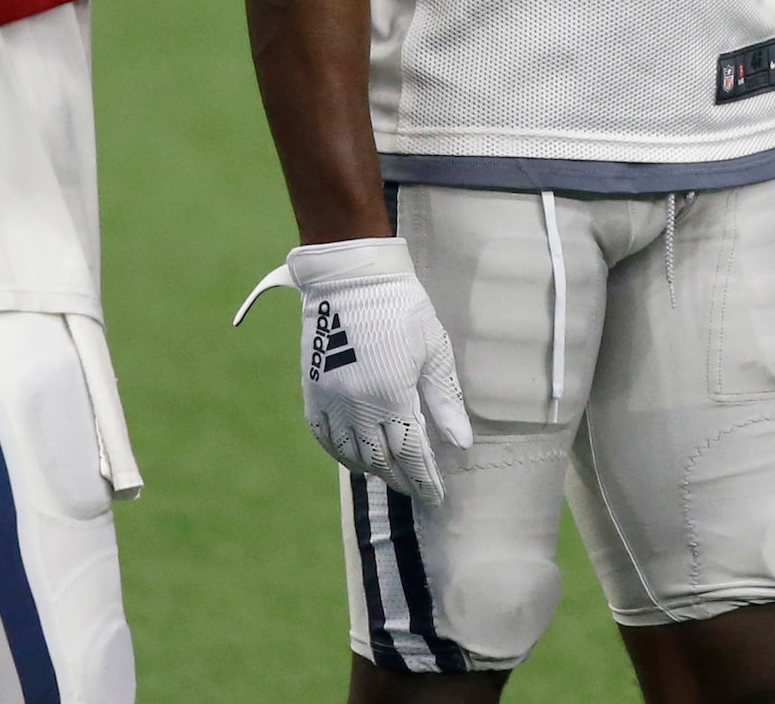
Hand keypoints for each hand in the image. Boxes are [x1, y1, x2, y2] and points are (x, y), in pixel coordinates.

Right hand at [236, 237, 470, 501]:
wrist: (352, 279)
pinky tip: (354, 456)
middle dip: (402, 478)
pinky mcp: (313, 392)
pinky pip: (324, 437)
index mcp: (392, 398)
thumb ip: (445, 401)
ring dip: (373, 469)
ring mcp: (331, 402)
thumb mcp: (433, 351)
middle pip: (381, 461)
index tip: (437, 496)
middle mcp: (357, 408)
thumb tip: (461, 444)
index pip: (411, 455)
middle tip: (417, 487)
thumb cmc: (402, 310)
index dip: (425, 479)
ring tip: (391, 473)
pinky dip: (341, 453)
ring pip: (351, 454)